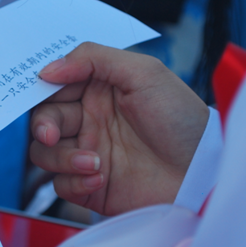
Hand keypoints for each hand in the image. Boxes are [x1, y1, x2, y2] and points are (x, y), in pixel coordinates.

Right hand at [31, 42, 207, 215]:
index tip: (41, 94)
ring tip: (95, 162)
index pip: (54, 88)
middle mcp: (89, 122)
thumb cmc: (181, 119)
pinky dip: (75, 182)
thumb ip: (93, 59)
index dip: (42, 92)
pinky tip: (101, 178)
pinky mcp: (91, 187)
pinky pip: (61, 185)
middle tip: (53, 135)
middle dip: (44, 127)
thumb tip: (47, 69)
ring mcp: (88, 154)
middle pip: (43, 121)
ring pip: (45, 155)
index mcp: (98, 92)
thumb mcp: (144, 72)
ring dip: (63, 158)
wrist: (204, 171)